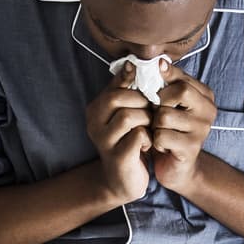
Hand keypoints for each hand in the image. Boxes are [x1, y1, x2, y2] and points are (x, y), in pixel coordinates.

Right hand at [84, 63, 153, 202]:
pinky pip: (139, 136)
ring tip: (148, 130)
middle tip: (150, 115)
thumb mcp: (125, 113)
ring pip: (130, 115)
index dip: (139, 87)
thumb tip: (132, 62)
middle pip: (120, 97)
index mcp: (95, 108)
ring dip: (146, 121)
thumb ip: (126, 90)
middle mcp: (93, 123)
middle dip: (142, 103)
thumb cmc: (128, 142)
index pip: (117, 84)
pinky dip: (148, 138)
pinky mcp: (117, 157)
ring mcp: (103, 141)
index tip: (148, 97)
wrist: (122, 181)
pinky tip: (147, 145)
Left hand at [148, 64, 217, 193]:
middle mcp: (209, 110)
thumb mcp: (168, 102)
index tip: (152, 93)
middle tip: (156, 115)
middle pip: (180, 91)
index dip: (161, 84)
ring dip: (155, 125)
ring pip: (165, 115)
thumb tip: (158, 61)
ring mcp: (202, 130)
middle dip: (159, 103)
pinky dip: (155, 141)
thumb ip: (165, 82)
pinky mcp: (192, 148)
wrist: (176, 167)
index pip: (181, 77)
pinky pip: (162, 136)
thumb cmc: (169, 129)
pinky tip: (161, 145)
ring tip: (158, 131)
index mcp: (205, 95)